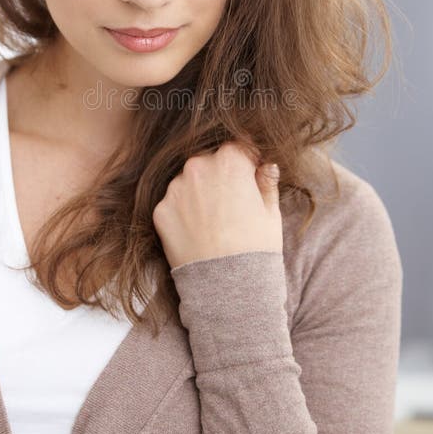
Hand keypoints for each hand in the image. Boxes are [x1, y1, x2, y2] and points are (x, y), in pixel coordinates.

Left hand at [152, 140, 282, 269]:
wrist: (227, 287)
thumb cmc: (256, 248)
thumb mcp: (271, 213)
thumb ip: (267, 182)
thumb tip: (267, 166)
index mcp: (230, 160)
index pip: (239, 146)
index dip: (246, 160)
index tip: (250, 173)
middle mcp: (198, 166)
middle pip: (210, 160)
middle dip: (219, 174)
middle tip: (230, 202)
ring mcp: (176, 188)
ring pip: (188, 179)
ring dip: (198, 190)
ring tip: (212, 220)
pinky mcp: (160, 210)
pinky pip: (173, 202)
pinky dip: (183, 211)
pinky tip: (197, 230)